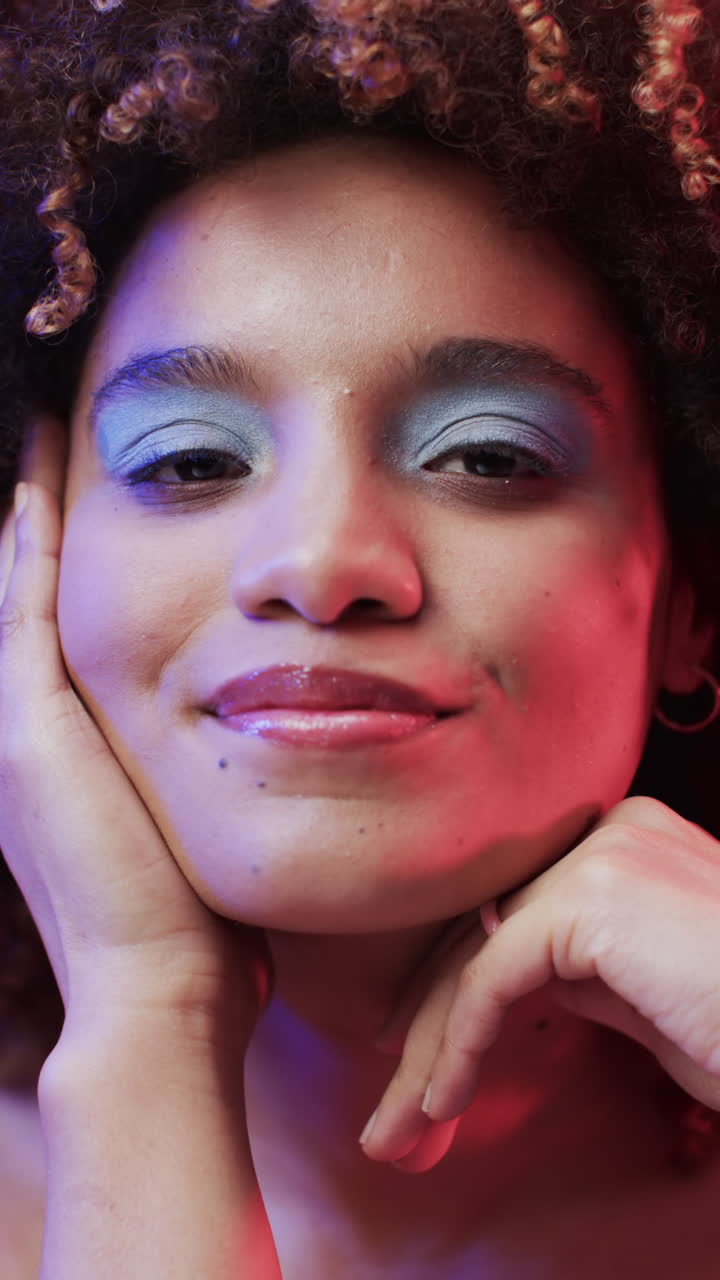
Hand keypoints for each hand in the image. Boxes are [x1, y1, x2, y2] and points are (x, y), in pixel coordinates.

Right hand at [0, 416, 272, 1047]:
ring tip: (39, 448)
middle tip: (46, 459)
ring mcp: (23, 734)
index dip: (64, 577)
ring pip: (17, 599)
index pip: (64, 642)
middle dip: (37, 534)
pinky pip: (26, 614)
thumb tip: (271, 755)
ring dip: (30, 525)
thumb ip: (208, 785)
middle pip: (27, 607)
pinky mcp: (34, 733)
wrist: (161, 997)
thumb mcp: (195, 832)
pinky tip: (38, 488)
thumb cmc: (197, 930)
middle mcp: (29, 739)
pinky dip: (30, 551)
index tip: (88, 512)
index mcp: (66, 763)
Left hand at [360, 795, 719, 1170]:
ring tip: (398, 1130)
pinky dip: (458, 1046)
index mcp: (623, 839)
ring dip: (429, 1053)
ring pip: (476, 957)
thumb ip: (581, 972)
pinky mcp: (592, 895)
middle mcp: (607, 828)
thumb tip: (506, 986)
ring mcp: (600, 853)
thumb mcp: (647, 996)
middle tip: (394, 1116)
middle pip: (485, 932)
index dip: (453, 992)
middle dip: (430, 1031)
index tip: (418, 1064)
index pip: (511, 915)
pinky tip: (439, 1102)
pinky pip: (493, 977)